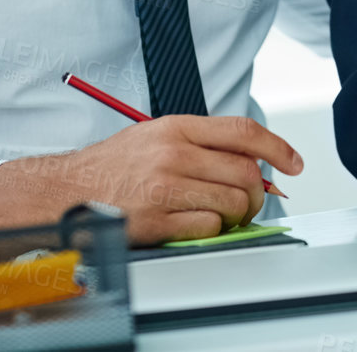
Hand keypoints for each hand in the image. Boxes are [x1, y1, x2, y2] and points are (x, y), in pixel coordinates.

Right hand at [0, 116, 302, 245]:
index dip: (277, 146)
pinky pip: (209, 226)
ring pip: (233, 199)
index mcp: (176, 127)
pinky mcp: (156, 219)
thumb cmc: (110, 167)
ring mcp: (165, 186)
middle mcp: (173, 152)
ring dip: (238, 213)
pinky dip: (213, 229)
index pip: (243, 130)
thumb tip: (248, 160)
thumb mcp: (154, 137)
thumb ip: (200, 144)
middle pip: (244, 169)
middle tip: (251, 200)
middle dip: (258, 190)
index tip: (294, 163)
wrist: (62, 193)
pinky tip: (199, 224)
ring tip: (224, 214)